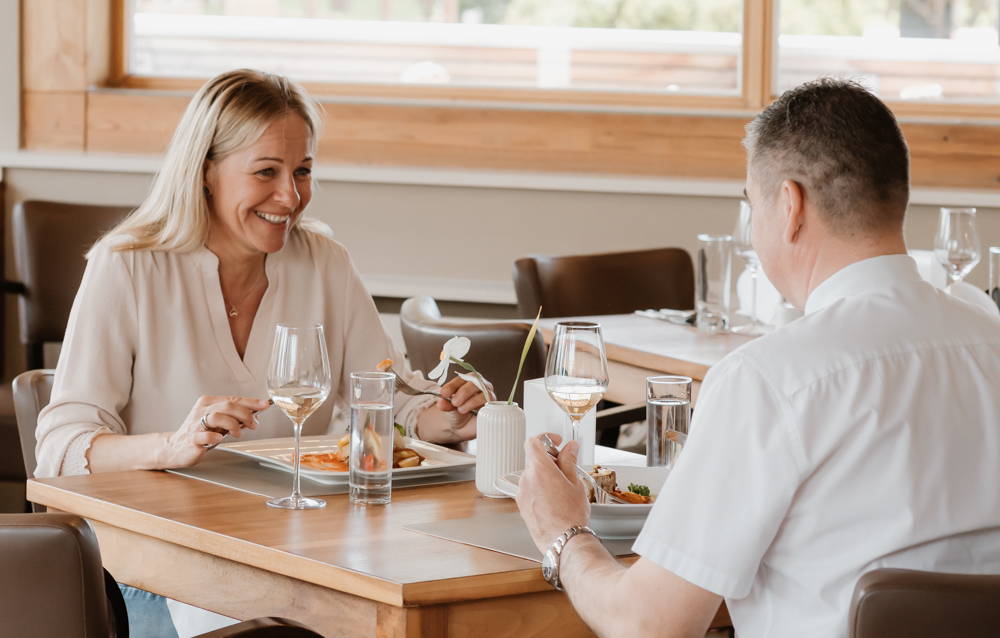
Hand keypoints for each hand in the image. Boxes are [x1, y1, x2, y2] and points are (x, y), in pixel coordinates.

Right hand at [159, 395, 268, 468]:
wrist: (176, 447)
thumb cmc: (200, 432)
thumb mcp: (218, 421)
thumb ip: (233, 416)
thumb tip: (255, 414)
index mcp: (208, 403)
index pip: (233, 399)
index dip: (251, 402)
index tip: (264, 405)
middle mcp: (201, 411)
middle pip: (227, 406)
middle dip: (245, 414)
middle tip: (253, 425)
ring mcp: (195, 424)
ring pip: (216, 416)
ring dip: (232, 424)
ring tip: (238, 433)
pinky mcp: (191, 439)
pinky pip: (203, 435)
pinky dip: (214, 437)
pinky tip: (219, 439)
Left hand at [436, 374, 492, 415]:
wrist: (463, 426)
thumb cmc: (457, 412)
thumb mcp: (449, 407)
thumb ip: (446, 404)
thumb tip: (441, 403)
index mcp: (469, 381)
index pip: (463, 378)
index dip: (453, 385)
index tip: (444, 393)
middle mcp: (481, 386)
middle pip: (476, 383)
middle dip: (463, 392)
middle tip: (454, 402)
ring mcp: (489, 397)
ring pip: (485, 394)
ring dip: (472, 401)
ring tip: (461, 410)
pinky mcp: (494, 409)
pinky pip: (492, 407)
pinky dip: (482, 409)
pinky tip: (474, 414)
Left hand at [515, 433, 590, 553]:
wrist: (564, 540)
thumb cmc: (571, 515)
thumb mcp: (575, 483)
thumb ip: (569, 461)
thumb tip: (570, 448)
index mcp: (539, 469)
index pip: (533, 442)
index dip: (545, 438)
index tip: (555, 442)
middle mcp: (526, 479)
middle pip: (534, 460)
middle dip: (550, 461)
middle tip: (565, 469)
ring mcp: (522, 493)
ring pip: (532, 476)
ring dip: (545, 476)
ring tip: (562, 489)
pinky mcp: (521, 505)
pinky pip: (530, 489)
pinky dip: (540, 488)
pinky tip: (554, 500)